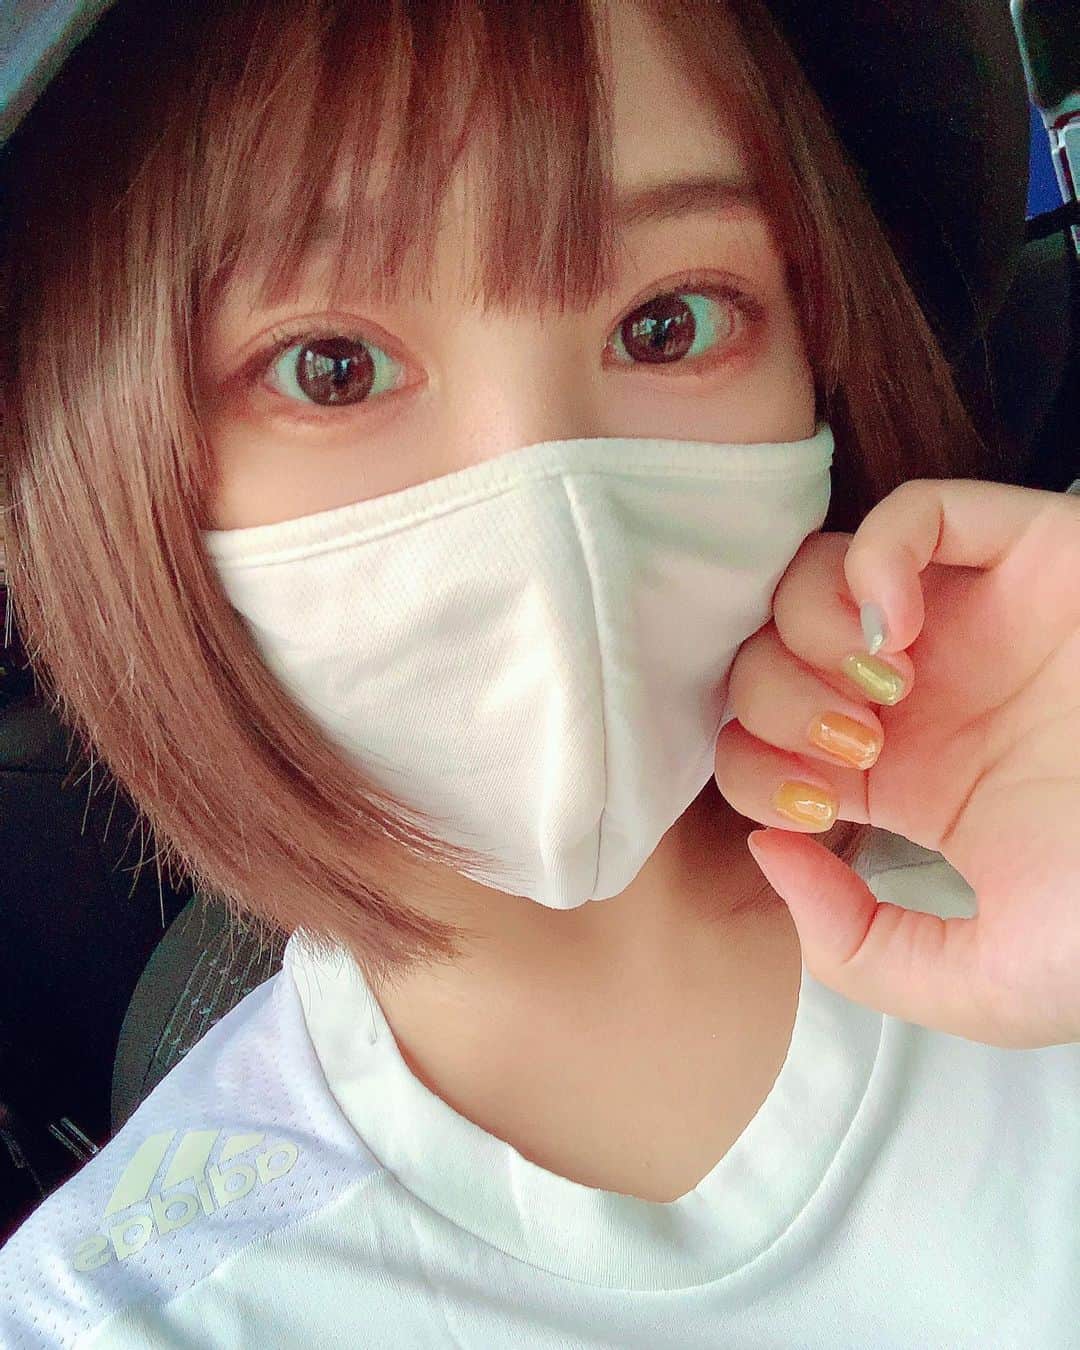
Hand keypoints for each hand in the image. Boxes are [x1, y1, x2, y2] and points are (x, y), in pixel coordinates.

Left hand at [714, 478, 1079, 1048]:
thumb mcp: (986, 981)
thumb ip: (859, 950)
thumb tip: (770, 852)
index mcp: (901, 779)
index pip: (759, 743)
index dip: (754, 770)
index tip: (822, 812)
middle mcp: (919, 692)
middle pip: (766, 653)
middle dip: (773, 703)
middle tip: (856, 751)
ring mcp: (968, 618)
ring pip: (817, 577)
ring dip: (810, 631)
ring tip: (885, 691)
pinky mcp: (1027, 555)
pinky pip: (914, 511)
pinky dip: (877, 559)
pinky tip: (903, 633)